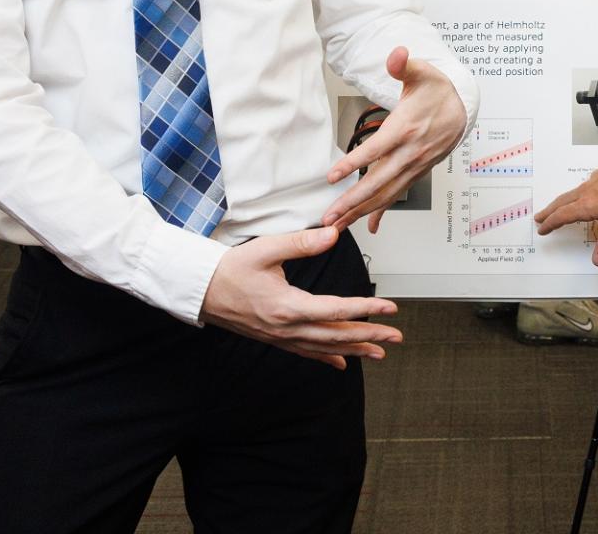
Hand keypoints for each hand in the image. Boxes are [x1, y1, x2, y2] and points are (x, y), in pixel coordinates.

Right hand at [198, 225, 400, 366]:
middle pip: (336, 335)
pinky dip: (327, 358)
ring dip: (354, 350)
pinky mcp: (275, 339)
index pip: (336, 310)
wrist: (201, 290)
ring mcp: (281, 337)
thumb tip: (333, 235)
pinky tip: (342, 363)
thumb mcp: (266, 249)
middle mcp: (287, 328)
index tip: (390, 308)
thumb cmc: (231, 268)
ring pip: (324, 348)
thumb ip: (302, 243)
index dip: (366, 310)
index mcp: (287, 306)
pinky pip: (307, 352)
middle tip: (396, 337)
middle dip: (369, 336)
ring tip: (380, 352)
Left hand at [321, 47, 466, 232]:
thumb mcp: (422, 73)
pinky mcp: (415, 173)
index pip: (376, 148)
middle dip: (351, 201)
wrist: (463, 108)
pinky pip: (396, 195)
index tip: (333, 176)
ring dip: (360, 212)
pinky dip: (382, 212)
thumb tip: (396, 54)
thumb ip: (404, 65)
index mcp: (405, 128)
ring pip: (385, 194)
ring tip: (338, 226)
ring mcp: (413, 166)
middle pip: (378, 181)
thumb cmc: (438, 91)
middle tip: (329, 217)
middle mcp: (409, 152)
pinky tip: (370, 226)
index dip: (354, 162)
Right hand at [535, 163, 597, 266]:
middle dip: (549, 211)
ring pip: (571, 193)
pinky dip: (577, 192)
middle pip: (562, 202)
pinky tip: (584, 193)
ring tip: (558, 206)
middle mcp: (586, 192)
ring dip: (561, 201)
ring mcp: (593, 181)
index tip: (542, 228)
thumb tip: (597, 260)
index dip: (551, 224)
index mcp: (587, 206)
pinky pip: (584, 185)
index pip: (563, 216)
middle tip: (539, 217)